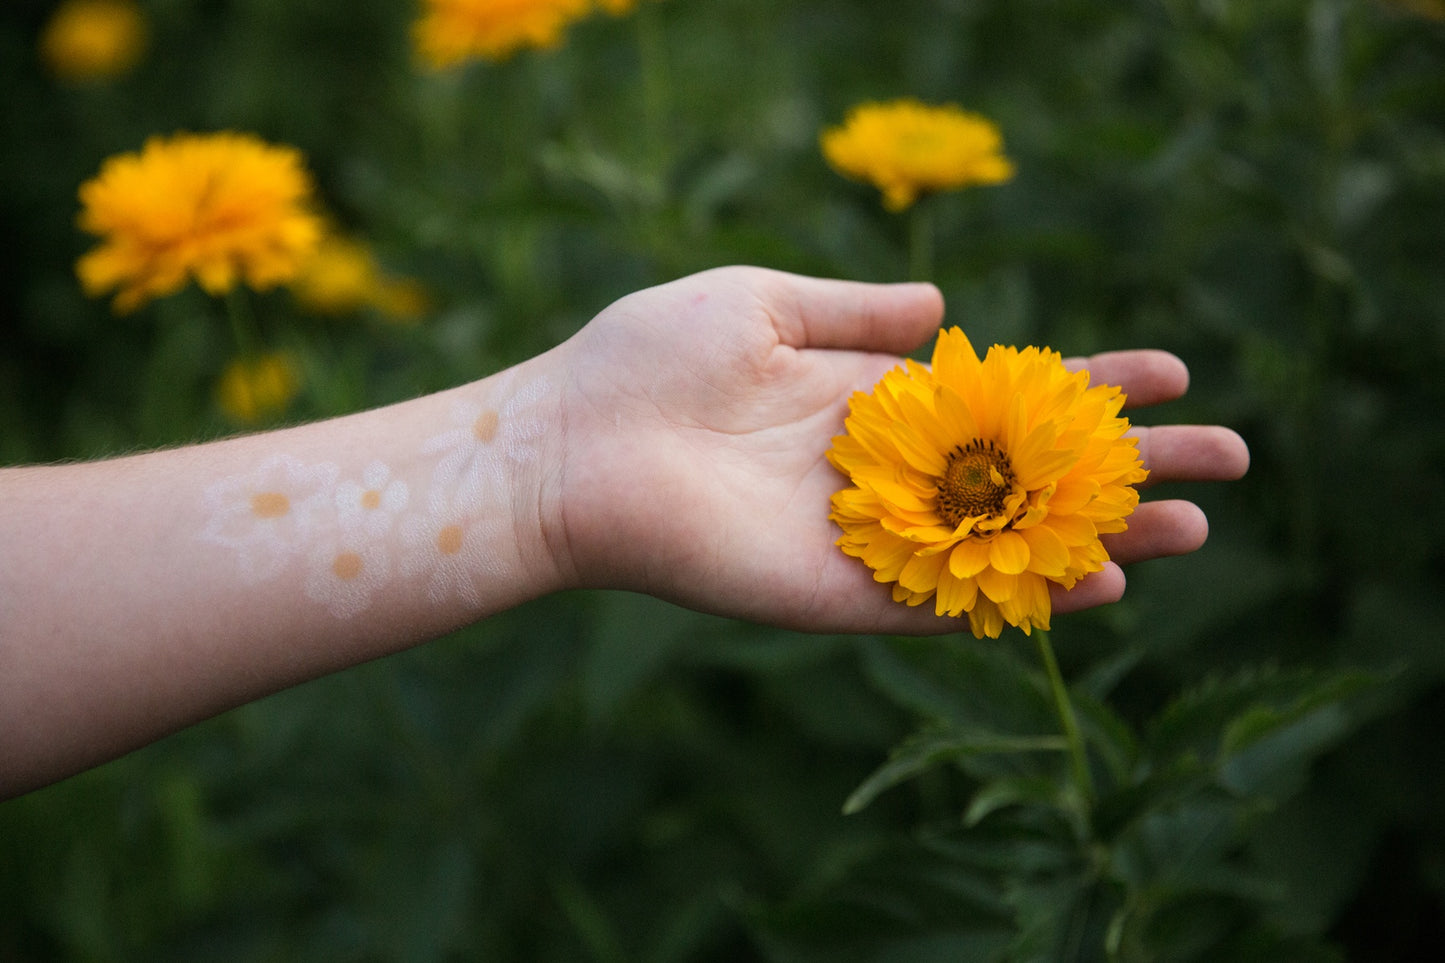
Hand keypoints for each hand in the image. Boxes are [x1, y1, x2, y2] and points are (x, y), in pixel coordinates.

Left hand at [542, 266, 1248, 634]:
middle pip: (1026, 473)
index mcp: (871, 399)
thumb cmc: (645, 360)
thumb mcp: (761, 302)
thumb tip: (944, 306)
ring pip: (1005, 544)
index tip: (1167, 372)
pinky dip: (1022, 598)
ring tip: (1192, 529)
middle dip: (1123, 466)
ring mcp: (866, 536)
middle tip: (1222, 460)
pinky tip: (1100, 585)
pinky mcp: (835, 592)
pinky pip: (946, 602)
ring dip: (1101, 538)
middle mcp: (883, 472)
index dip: (1086, 385)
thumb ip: (855, 311)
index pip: (1002, 393)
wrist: (565, 447)